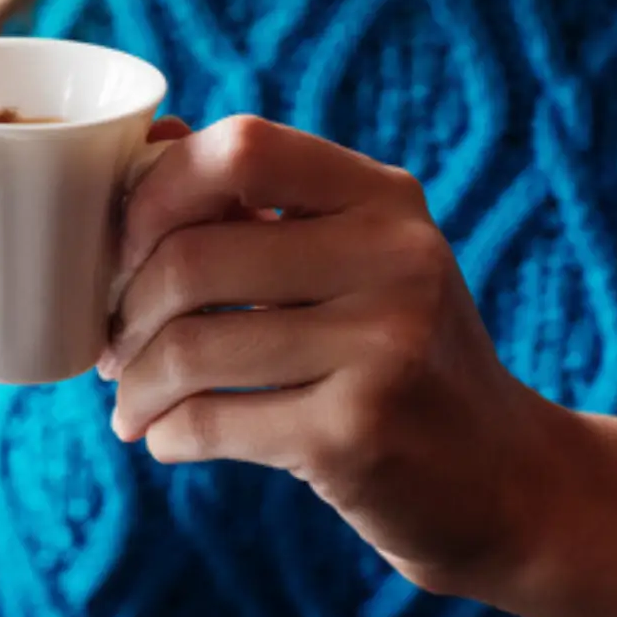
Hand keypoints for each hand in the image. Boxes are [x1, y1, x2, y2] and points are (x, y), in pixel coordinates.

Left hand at [98, 115, 575, 592]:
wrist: (502, 479)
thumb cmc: (396, 356)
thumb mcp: (355, 261)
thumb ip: (262, 203)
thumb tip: (153, 137)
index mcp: (383, 198)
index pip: (240, 149)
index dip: (155, 195)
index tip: (125, 252)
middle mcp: (395, 259)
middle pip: (191, 258)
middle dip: (125, 311)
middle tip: (113, 349)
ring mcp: (383, 346)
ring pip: (189, 348)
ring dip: (135, 385)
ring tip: (132, 405)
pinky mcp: (357, 434)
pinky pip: (209, 422)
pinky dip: (165, 434)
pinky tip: (166, 439)